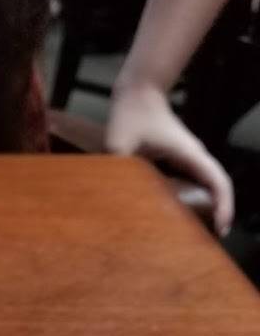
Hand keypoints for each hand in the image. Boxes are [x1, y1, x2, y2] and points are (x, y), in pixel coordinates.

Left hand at [106, 81, 233, 235]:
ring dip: (209, 208)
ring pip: (208, 186)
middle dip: (219, 213)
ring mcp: (189, 158)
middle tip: (208, 243)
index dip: (224, 206)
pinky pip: (194, 182)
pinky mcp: (180, 159)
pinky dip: (195, 199)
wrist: (137, 92)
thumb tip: (112, 201)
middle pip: (218, 187)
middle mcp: (195, 156)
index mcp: (189, 153)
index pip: (218, 181)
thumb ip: (119, 171)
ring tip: (199, 235)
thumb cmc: (130, 115)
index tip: (221, 229)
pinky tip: (181, 217)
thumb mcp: (119, 146)